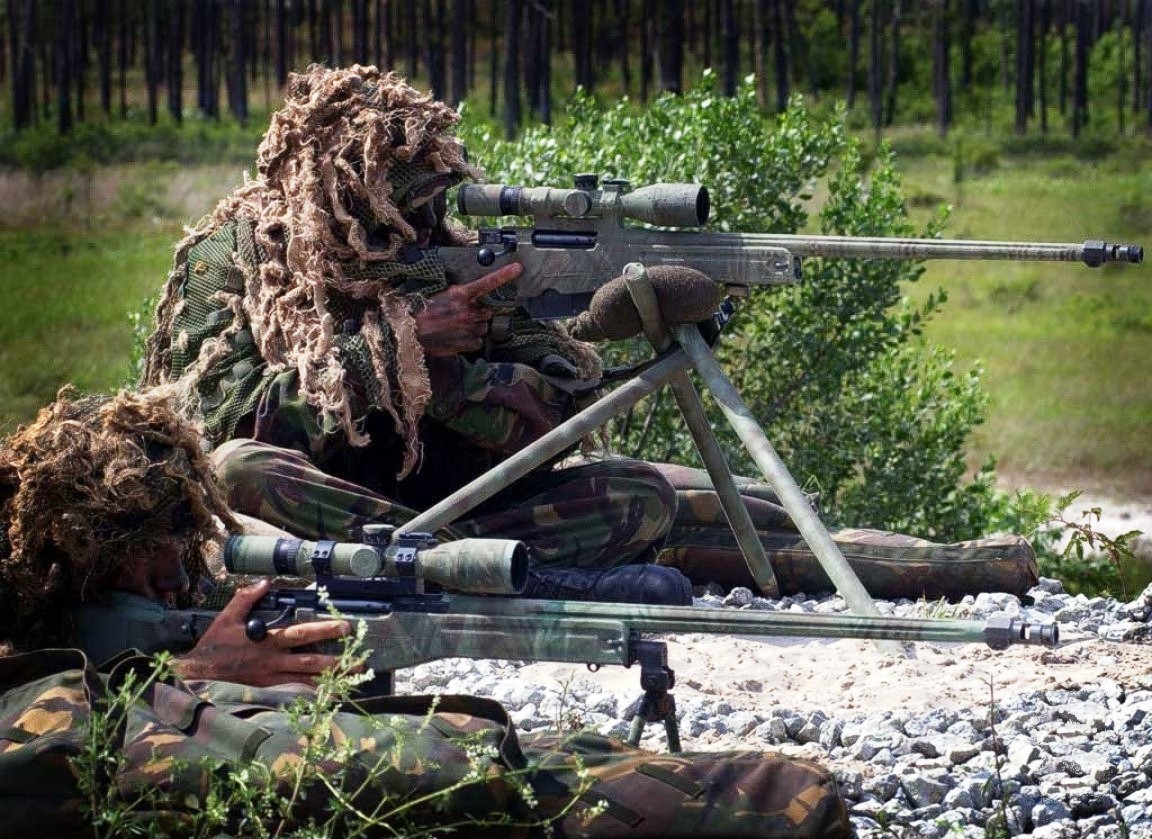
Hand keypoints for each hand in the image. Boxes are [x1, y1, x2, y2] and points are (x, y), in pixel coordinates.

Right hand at [172, 580, 351, 686]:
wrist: (196, 677)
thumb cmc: (213, 646)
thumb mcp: (227, 617)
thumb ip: (246, 598)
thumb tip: (265, 582)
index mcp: (267, 641)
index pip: (301, 634)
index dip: (324, 630)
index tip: (344, 626)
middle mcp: (273, 661)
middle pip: (311, 661)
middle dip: (336, 659)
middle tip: (359, 658)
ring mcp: (271, 679)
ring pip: (306, 680)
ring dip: (331, 679)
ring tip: (353, 678)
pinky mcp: (267, 691)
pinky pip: (294, 694)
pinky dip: (312, 696)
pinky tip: (329, 696)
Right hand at [415, 263, 521, 355]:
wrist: (412, 333)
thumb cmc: (423, 314)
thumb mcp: (441, 298)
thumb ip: (460, 297)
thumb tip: (473, 300)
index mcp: (460, 294)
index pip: (487, 283)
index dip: (504, 275)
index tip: (518, 268)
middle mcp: (468, 310)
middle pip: (486, 312)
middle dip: (477, 314)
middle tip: (460, 318)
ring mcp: (469, 327)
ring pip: (483, 327)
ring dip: (474, 328)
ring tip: (456, 329)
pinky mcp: (469, 342)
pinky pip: (478, 342)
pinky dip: (470, 341)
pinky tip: (457, 338)